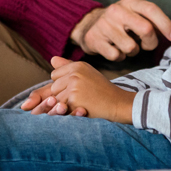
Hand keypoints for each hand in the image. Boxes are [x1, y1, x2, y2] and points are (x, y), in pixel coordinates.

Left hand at [21, 58, 135, 122]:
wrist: (118, 103)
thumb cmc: (102, 90)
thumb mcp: (87, 74)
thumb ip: (68, 66)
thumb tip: (52, 59)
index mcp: (77, 65)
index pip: (54, 74)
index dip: (62, 85)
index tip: (76, 89)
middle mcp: (74, 72)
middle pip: (53, 87)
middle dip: (61, 95)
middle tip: (80, 97)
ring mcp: (74, 85)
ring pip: (54, 98)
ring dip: (63, 104)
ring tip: (80, 103)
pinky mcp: (74, 98)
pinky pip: (59, 107)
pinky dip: (67, 111)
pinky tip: (80, 109)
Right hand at [70, 0, 170, 60]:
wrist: (88, 24)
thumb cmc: (121, 21)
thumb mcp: (137, 15)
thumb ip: (157, 22)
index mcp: (131, 2)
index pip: (152, 10)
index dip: (165, 24)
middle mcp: (117, 10)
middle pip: (146, 29)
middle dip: (150, 43)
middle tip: (146, 44)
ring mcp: (104, 24)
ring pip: (131, 47)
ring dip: (132, 51)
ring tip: (126, 44)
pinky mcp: (94, 39)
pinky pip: (116, 55)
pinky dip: (119, 56)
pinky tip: (114, 48)